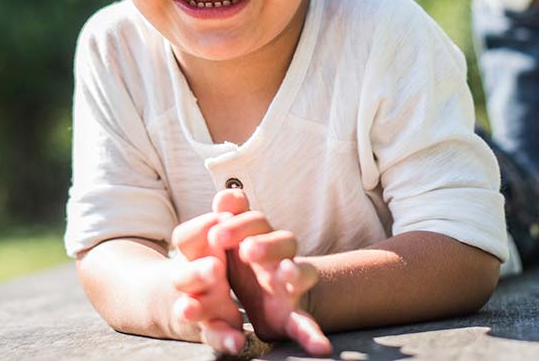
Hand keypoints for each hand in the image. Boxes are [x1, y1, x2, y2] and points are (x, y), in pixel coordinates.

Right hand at [169, 211, 245, 354]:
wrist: (177, 298)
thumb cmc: (206, 258)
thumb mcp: (211, 236)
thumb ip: (224, 217)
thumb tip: (233, 196)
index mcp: (190, 252)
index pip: (187, 237)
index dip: (202, 229)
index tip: (220, 219)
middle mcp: (188, 280)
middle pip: (184, 277)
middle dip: (197, 272)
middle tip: (214, 267)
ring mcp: (198, 307)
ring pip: (194, 309)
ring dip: (196, 308)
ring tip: (190, 309)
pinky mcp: (213, 330)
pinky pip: (216, 336)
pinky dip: (224, 339)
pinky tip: (237, 342)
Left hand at [209, 190, 331, 355]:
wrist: (264, 301)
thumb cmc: (245, 265)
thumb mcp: (232, 242)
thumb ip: (229, 218)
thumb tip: (225, 193)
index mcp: (263, 239)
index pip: (257, 222)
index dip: (240, 224)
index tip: (216, 235)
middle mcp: (281, 259)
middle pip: (285, 241)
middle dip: (267, 244)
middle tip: (247, 249)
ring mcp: (291, 288)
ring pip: (303, 273)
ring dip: (296, 273)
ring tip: (286, 274)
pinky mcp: (293, 317)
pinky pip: (306, 324)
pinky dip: (313, 336)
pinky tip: (322, 348)